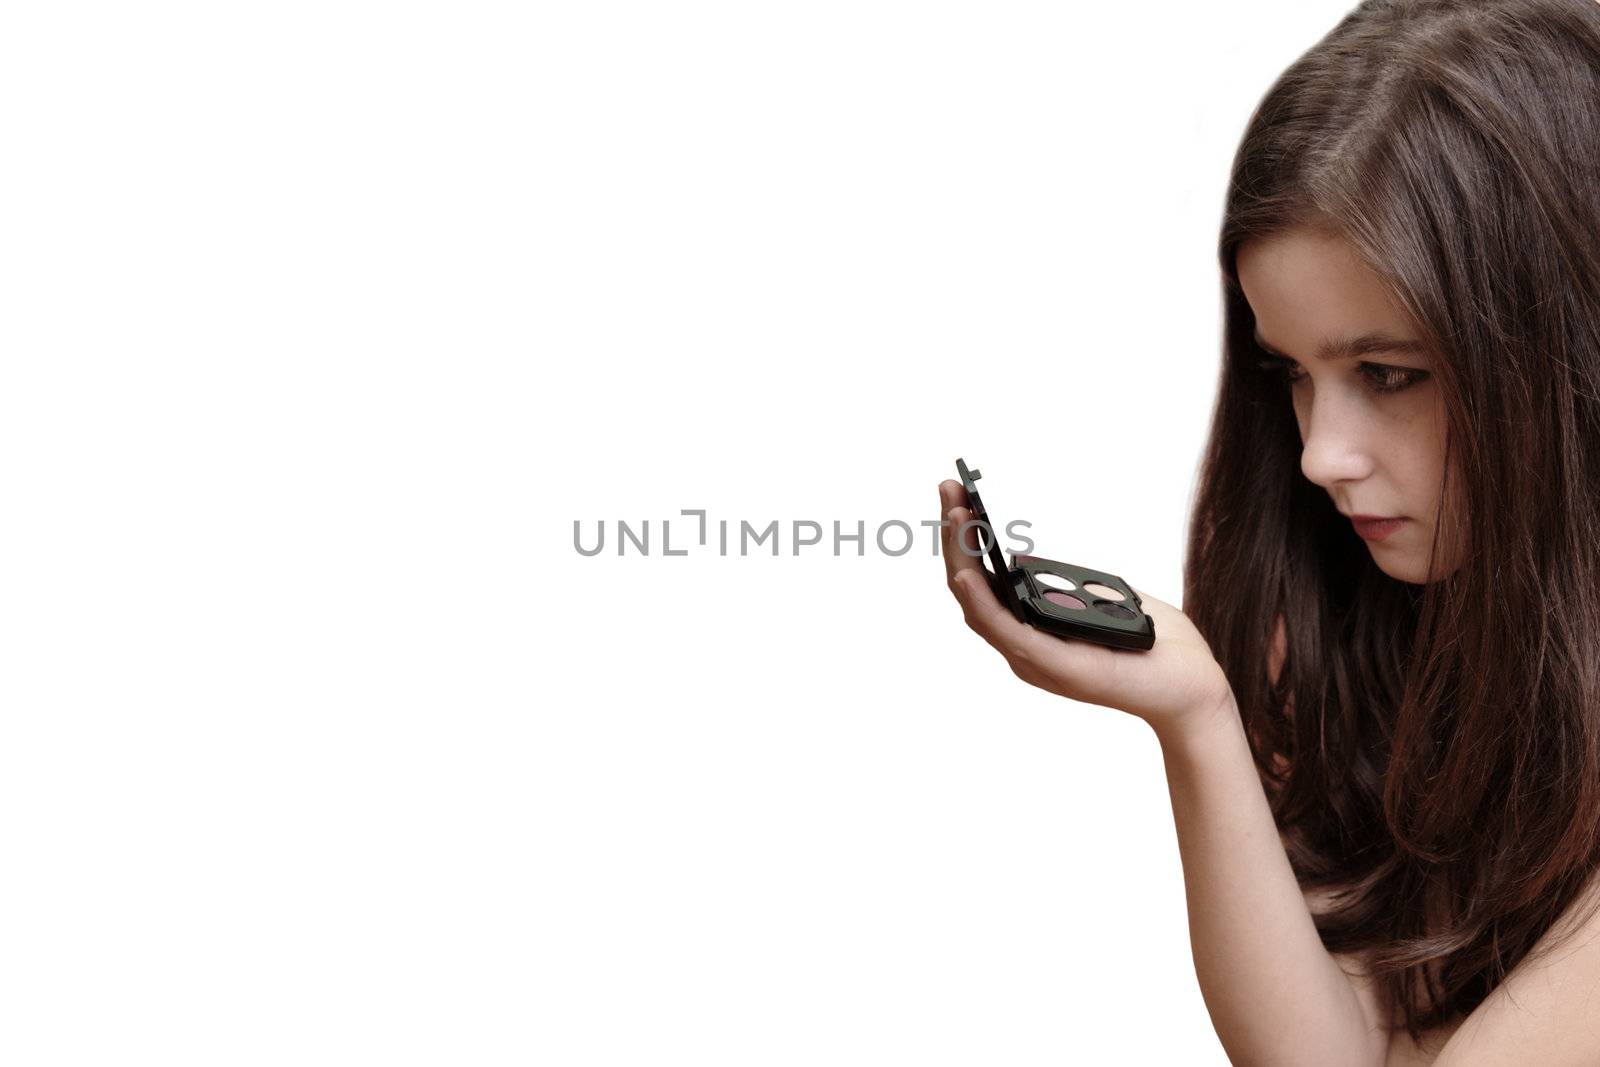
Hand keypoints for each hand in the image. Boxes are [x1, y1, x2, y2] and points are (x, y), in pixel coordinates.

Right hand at [939, 479, 1234, 741]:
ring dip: (962, 559)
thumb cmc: (1154, 647)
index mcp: (1032, 634)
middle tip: (948, 490)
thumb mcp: (1099, 603)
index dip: (963, 543)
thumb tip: (1025, 564)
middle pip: (971, 591)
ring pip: (978, 610)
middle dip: (954, 538)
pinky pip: (1007, 632)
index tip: (957, 498)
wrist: (1194, 689)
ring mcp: (1036, 661)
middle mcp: (1023, 650)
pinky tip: (970, 574)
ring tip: (956, 517)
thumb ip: (1063, 588)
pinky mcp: (1055, 666)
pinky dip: (982, 602)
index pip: (982, 586)